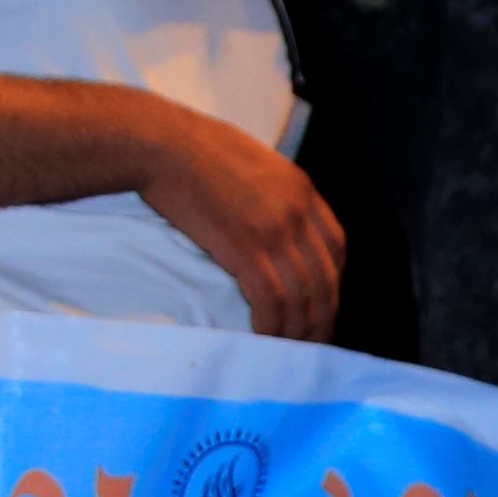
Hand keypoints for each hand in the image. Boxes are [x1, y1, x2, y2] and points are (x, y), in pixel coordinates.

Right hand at [140, 107, 344, 338]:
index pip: (335, 246)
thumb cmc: (193, 149)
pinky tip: (265, 339)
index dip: (332, 280)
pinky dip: (273, 326)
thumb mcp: (251, 163)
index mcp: (301, 189)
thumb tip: (264, 219)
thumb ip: (269, 193)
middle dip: (323, 317)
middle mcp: (298, 211)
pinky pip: (272, 300)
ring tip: (290, 352)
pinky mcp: (247, 248)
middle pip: (326, 277)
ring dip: (300, 331)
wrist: (162, 144)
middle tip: (314, 343)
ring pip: (303, 295)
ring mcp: (275, 230)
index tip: (321, 302)